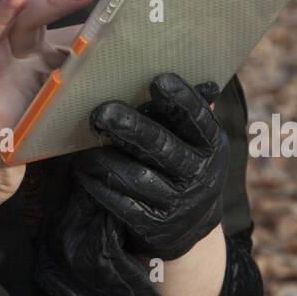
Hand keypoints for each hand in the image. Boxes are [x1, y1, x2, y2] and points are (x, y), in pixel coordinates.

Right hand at [0, 0, 95, 211]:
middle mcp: (10, 55)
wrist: (0, 161)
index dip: (68, 1)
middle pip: (23, 18)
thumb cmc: (31, 117)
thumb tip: (121, 49)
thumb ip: (83, 68)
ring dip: (2, 12)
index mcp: (32, 49)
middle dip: (49, 0)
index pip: (48, 17)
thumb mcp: (63, 90)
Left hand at [71, 74, 227, 261]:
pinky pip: (122, 205)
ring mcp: (179, 203)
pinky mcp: (155, 227)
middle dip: (132, 128)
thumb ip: (183, 110)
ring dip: (106, 159)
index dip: (181, 100)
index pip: (198, 119)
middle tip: (103, 111)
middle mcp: (199, 174)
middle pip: (163, 147)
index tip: (158, 81)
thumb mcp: (194, 139)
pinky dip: (100, 187)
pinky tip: (85, 173)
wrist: (188, 223)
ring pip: (137, 178)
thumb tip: (167, 69)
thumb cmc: (182, 162)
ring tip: (85, 147)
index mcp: (212, 145)